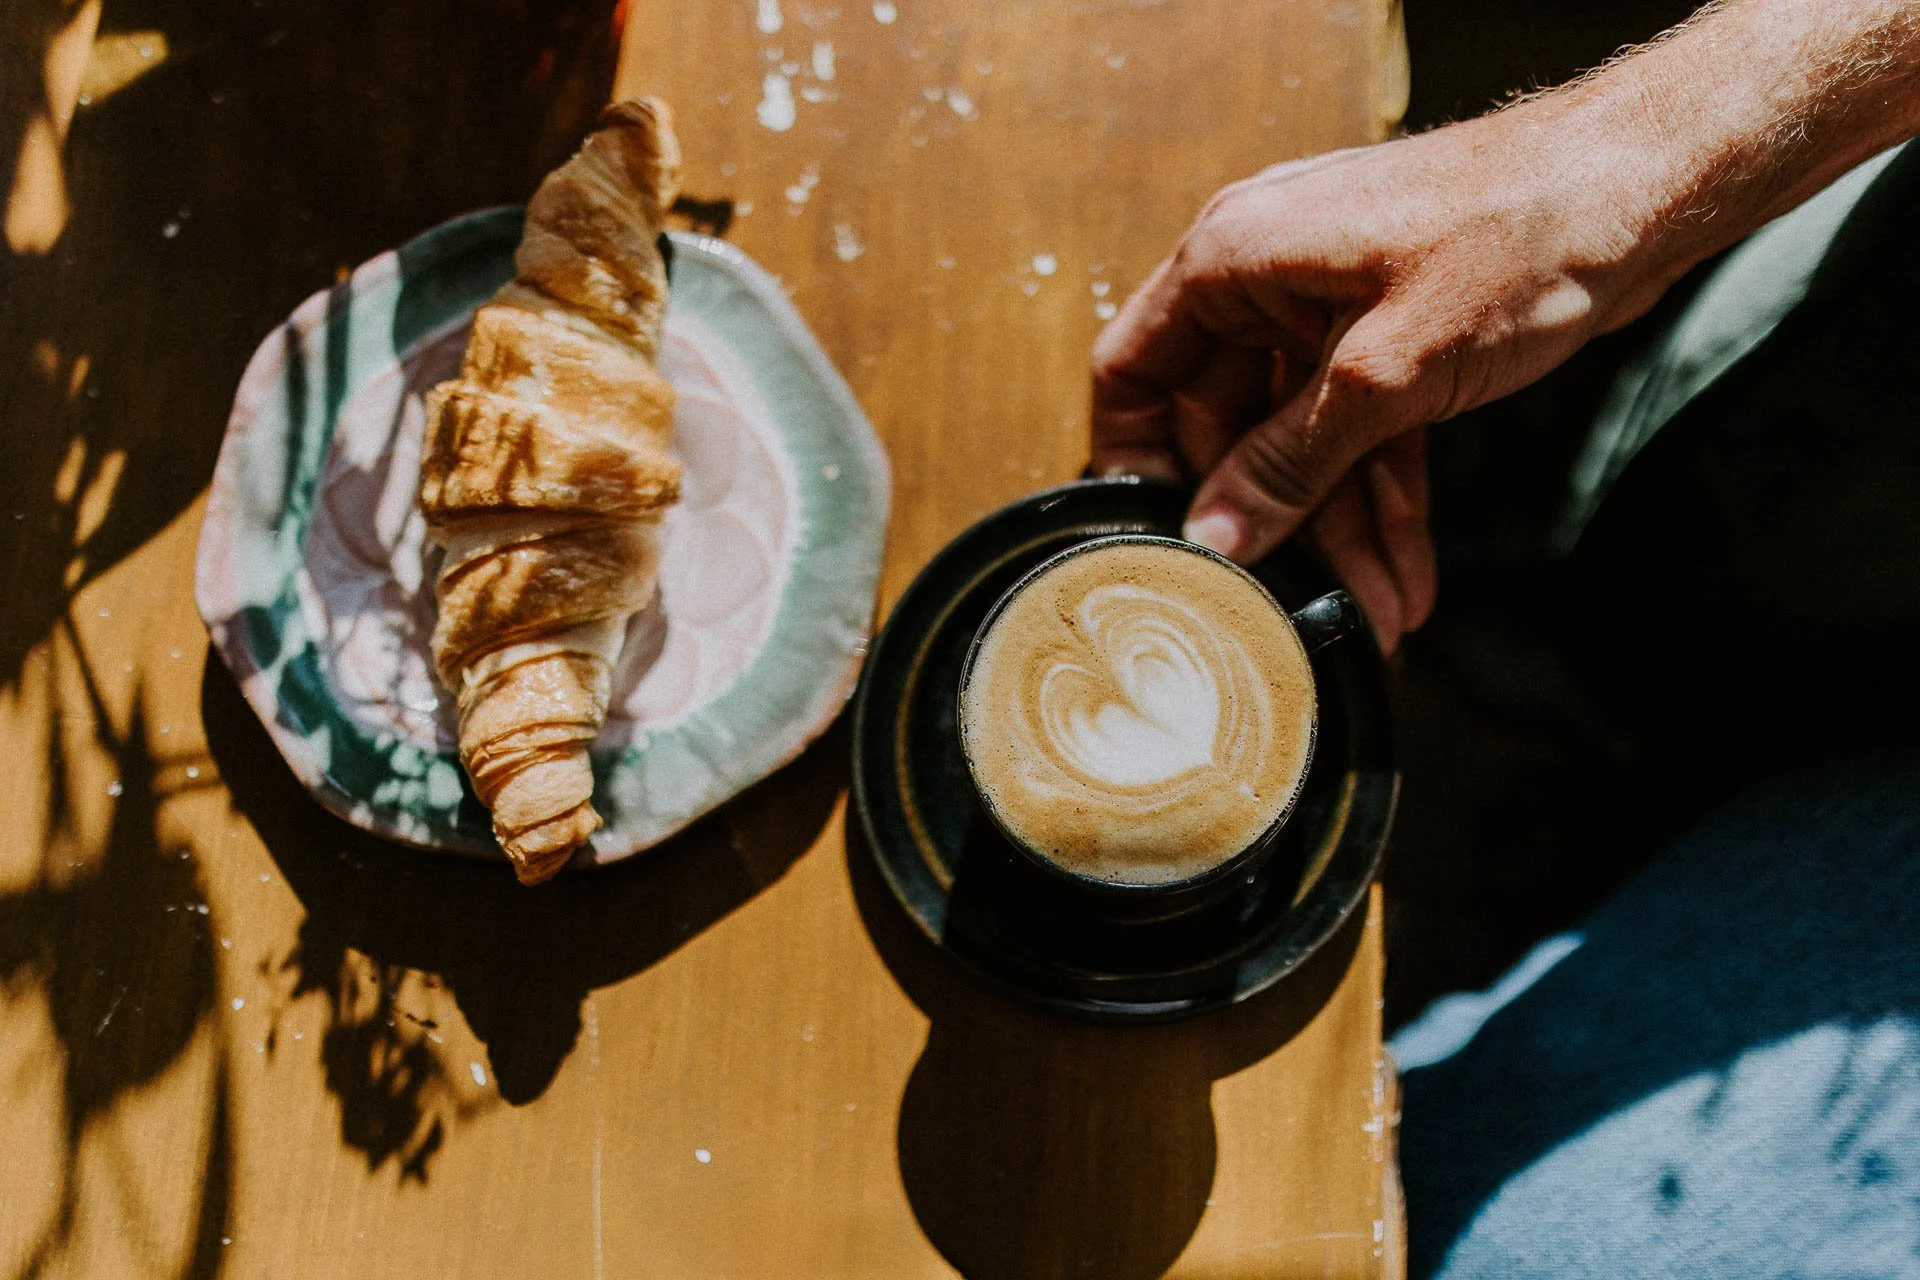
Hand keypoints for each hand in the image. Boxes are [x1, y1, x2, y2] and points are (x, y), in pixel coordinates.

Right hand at [1089, 102, 1678, 651]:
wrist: (1645, 188)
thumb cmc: (1517, 236)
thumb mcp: (1384, 373)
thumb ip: (1291, 462)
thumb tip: (1219, 534)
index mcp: (1235, 259)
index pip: (1134, 369)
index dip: (1134, 459)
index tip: (1157, 541)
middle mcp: (1270, 280)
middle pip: (1226, 422)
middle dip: (1267, 520)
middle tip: (1281, 604)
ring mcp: (1331, 308)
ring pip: (1305, 440)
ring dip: (1338, 528)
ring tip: (1371, 614)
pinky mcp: (1393, 335)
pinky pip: (1363, 431)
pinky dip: (1384, 497)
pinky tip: (1406, 574)